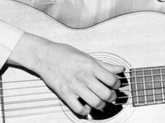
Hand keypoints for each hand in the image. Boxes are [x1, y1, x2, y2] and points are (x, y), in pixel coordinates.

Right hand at [8, 33, 123, 115]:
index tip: (116, 85)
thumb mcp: (88, 56)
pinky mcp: (65, 95)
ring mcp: (74, 87)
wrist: (44, 56)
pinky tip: (87, 106)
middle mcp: (84, 77)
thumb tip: (120, 69)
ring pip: (95, 103)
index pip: (112, 80)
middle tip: (112, 96)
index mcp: (91, 66)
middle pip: (106, 94)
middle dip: (112, 97)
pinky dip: (85, 111)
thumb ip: (105, 65)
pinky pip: (78, 109)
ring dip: (102, 105)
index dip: (117, 84)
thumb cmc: (65, 54)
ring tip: (101, 102)